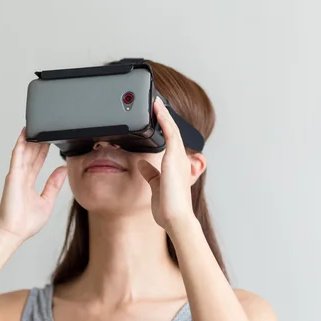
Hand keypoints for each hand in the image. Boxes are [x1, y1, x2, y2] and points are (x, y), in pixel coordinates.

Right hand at [0, 128, 67, 241]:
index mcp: (28, 183)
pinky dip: (20, 144)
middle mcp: (21, 177)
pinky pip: (17, 156)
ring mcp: (16, 175)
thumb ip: (54, 185)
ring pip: (25, 151)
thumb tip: (62, 170)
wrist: (14, 232)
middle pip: (31, 154)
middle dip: (38, 141)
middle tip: (46, 128)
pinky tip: (24, 134)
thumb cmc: (26, 222)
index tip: (50, 141)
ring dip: (30, 139)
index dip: (43, 150)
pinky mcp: (13, 175)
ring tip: (36, 126)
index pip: (38, 162)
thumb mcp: (47, 201)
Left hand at [137, 98, 196, 232]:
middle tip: (156, 103)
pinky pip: (170, 135)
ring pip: (172, 130)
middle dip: (164, 117)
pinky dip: (164, 121)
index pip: (170, 141)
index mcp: (175, 165)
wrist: (175, 218)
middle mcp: (179, 159)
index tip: (157, 116)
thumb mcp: (155, 185)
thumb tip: (141, 163)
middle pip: (172, 132)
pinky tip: (158, 111)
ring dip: (164, 115)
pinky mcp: (173, 159)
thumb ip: (149, 173)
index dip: (164, 127)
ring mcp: (178, 158)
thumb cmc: (168, 207)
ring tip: (156, 102)